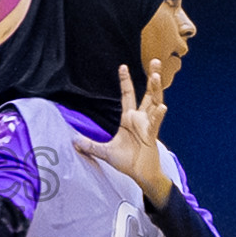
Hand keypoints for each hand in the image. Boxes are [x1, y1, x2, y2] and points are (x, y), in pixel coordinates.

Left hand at [75, 61, 172, 204]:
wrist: (141, 175)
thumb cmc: (128, 161)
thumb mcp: (104, 151)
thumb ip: (90, 145)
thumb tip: (73, 141)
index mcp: (130, 118)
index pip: (128, 95)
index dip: (126, 81)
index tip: (123, 66)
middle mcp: (141, 118)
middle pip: (148, 93)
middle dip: (152, 78)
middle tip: (155, 61)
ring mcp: (148, 126)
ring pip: (154, 103)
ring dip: (156, 90)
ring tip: (156, 76)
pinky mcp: (151, 136)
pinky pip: (155, 124)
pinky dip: (158, 116)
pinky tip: (161, 107)